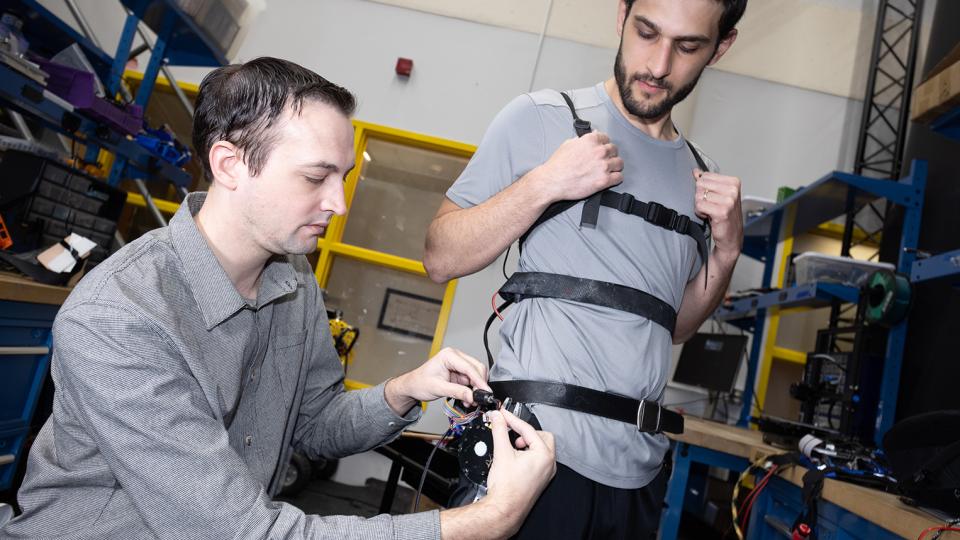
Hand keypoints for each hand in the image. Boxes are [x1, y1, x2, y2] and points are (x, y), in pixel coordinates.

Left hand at [384, 348, 490, 414]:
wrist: (412, 386)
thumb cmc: (419, 383)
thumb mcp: (438, 388)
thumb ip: (457, 392)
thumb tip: (472, 396)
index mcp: (449, 355)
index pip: (469, 367)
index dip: (479, 380)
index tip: (485, 391)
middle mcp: (455, 357)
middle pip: (476, 368)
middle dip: (479, 384)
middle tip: (479, 398)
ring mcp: (458, 365)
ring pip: (476, 375)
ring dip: (476, 388)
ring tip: (470, 401)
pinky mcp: (459, 373)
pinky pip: (471, 380)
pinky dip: (472, 390)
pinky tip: (468, 398)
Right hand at [482, 409, 555, 536]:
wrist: (504, 509)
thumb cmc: (506, 488)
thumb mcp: (501, 452)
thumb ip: (499, 430)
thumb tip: (498, 417)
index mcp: (544, 455)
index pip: (528, 430)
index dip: (513, 420)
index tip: (503, 414)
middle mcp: (549, 464)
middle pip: (541, 436)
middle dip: (525, 433)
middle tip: (511, 434)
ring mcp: (547, 472)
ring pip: (541, 447)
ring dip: (527, 443)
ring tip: (512, 448)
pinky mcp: (541, 478)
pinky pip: (539, 459)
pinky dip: (529, 453)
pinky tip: (516, 458)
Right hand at [536, 131, 622, 202]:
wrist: (552, 181)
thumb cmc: (557, 165)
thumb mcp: (568, 144)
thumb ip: (583, 139)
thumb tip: (593, 135)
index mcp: (591, 140)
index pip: (606, 138)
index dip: (603, 144)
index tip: (601, 149)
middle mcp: (599, 151)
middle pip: (614, 150)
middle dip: (610, 155)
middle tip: (603, 161)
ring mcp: (603, 166)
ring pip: (619, 163)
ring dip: (614, 166)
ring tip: (608, 170)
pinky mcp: (605, 180)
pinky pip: (619, 177)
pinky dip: (616, 178)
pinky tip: (610, 178)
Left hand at [694, 169, 742, 261]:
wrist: (731, 237)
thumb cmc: (724, 215)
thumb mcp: (718, 195)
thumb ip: (707, 182)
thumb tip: (696, 171)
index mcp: (734, 182)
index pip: (705, 176)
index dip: (704, 188)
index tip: (713, 198)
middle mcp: (733, 190)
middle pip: (700, 184)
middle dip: (701, 196)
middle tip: (711, 206)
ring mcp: (729, 201)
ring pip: (698, 195)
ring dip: (700, 206)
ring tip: (710, 212)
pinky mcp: (722, 211)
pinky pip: (699, 205)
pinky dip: (700, 212)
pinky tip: (709, 217)